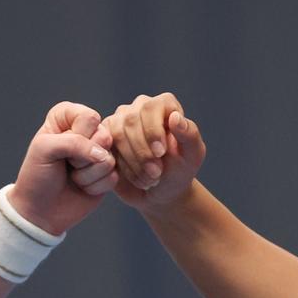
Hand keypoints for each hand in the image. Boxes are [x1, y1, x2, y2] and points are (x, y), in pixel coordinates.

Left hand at [7, 101, 116, 234]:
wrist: (40, 210)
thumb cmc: (37, 176)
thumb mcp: (44, 149)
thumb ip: (74, 142)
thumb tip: (104, 155)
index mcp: (68, 116)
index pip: (89, 117)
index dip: (77, 135)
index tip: (58, 146)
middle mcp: (87, 131)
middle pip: (104, 136)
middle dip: (82, 157)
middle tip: (67, 164)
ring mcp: (100, 153)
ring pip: (109, 159)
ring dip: (86, 174)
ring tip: (72, 176)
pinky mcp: (108, 173)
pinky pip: (113, 177)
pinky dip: (93, 187)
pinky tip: (82, 187)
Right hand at [99, 92, 204, 212]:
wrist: (162, 192)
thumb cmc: (180, 170)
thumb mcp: (193, 155)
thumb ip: (189, 134)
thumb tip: (175, 117)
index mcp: (163, 105)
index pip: (151, 107)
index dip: (153, 130)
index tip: (161, 153)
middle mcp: (138, 108)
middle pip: (131, 121)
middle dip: (143, 151)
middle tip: (156, 174)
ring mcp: (119, 122)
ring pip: (116, 134)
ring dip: (133, 161)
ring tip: (149, 179)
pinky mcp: (104, 140)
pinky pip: (105, 148)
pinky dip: (121, 167)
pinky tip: (136, 178)